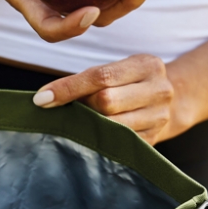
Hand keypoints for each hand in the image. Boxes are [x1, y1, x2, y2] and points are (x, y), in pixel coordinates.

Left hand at [31, 54, 189, 144]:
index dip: (68, 88)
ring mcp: (159, 117)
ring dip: (89, 125)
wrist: (166, 103)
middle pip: (106, 101)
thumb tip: (44, 99)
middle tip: (71, 109)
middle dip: (82, 106)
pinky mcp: (153, 140)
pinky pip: (117, 143)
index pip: (101, 76)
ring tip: (81, 121)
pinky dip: (99, 140)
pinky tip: (92, 136)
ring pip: (112, 125)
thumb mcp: (115, 71)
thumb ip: (87, 80)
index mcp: (147, 65)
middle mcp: (159, 90)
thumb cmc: (127, 84)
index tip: (42, 99)